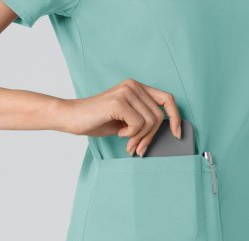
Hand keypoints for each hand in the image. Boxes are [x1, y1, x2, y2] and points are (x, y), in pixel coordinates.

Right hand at [59, 79, 180, 156]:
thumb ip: (144, 121)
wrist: (72, 117)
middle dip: (150, 137)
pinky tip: (119, 132)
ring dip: (140, 138)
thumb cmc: (98, 120)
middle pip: (158, 116)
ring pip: (150, 122)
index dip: (175, 117)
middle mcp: (133, 85)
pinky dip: (130, 134)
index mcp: (137, 87)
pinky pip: (138, 125)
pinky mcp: (119, 101)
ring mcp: (126, 91)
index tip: (177, 134)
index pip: (167, 99)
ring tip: (127, 141)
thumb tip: (166, 133)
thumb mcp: (126, 120)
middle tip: (138, 148)